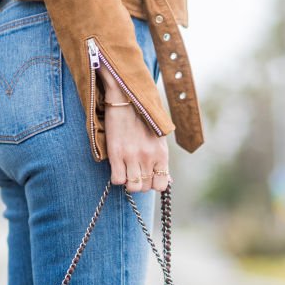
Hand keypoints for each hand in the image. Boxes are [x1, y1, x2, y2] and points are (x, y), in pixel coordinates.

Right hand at [99, 75, 169, 193]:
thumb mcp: (159, 139)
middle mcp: (148, 157)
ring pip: (132, 187)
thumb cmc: (143, 119)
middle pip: (145, 188)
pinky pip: (117, 180)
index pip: (161, 185)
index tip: (147, 177)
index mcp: (161, 154)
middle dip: (140, 183)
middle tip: (134, 172)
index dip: (153, 184)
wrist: (126, 97)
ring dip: (128, 182)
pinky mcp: (116, 153)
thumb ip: (161, 161)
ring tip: (126, 171)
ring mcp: (132, 156)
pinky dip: (117, 178)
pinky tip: (117, 168)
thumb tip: (168, 181)